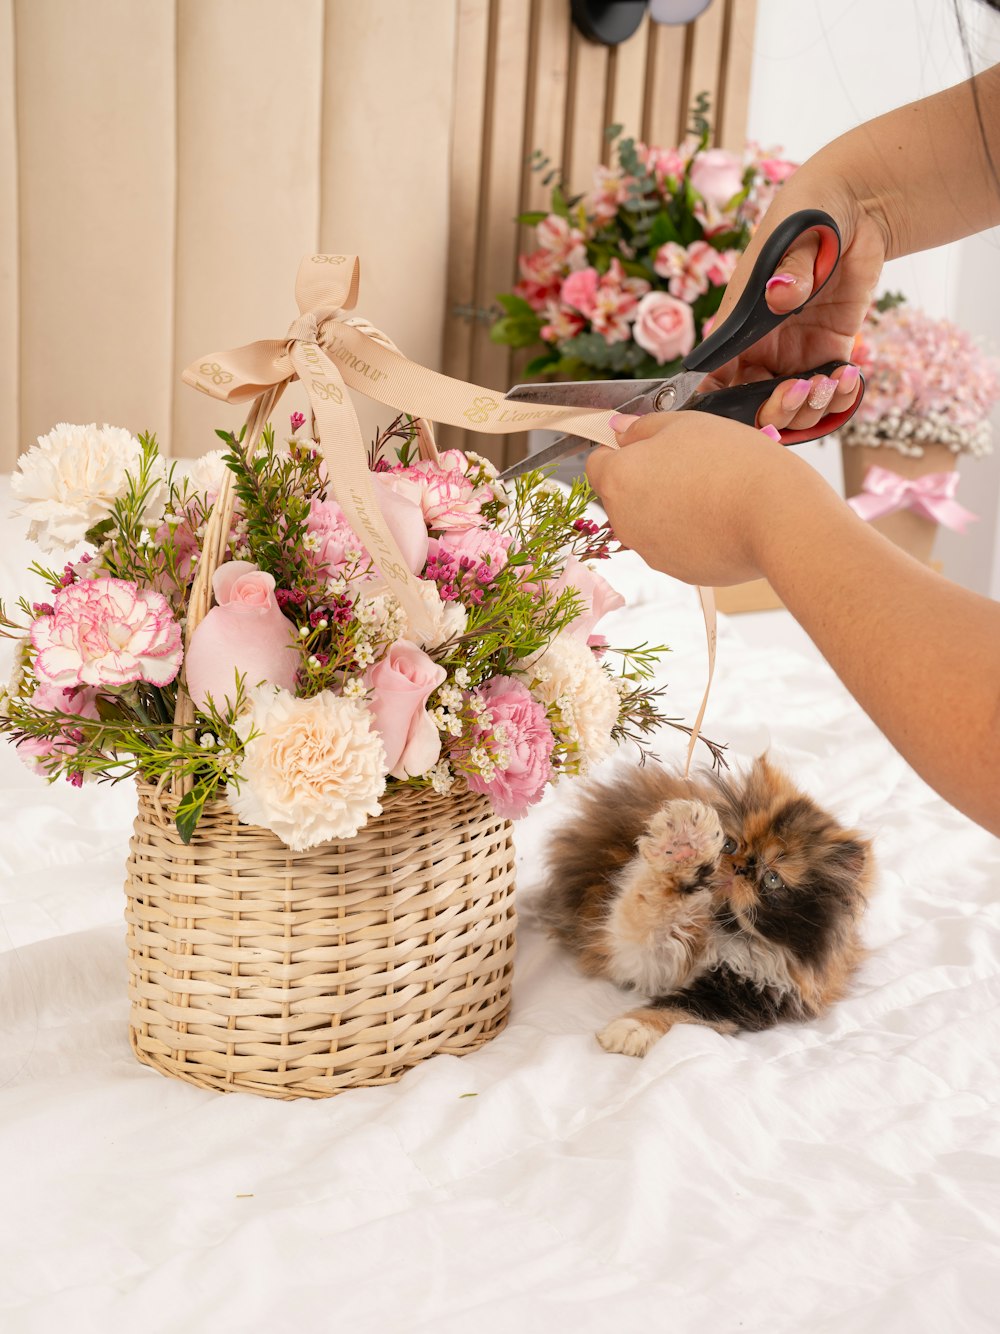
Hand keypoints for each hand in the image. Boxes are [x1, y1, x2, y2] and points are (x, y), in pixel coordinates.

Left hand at [585, 411, 821, 586]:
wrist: (775, 516)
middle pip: (622, 495)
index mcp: (617, 479)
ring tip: (710, 492)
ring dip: (667, 507)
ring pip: (648, 522)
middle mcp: (623, 520)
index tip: (652, 446)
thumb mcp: (685, 424)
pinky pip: (673, 545)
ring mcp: (648, 550)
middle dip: (645, 480)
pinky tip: (719, 519)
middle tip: (690, 465)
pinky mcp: (676, 571)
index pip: (597, 462)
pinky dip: (689, 533)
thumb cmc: (731, 461)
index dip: (622, 450)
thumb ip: (643, 427)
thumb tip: (618, 431)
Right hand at [701, 164, 888, 434]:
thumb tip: (780, 295)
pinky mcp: (830, 351)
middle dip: (774, 412)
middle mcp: (762, 347)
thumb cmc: (809, 213)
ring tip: (830, 381)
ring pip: (792, 408)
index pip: (714, 378)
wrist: (856, 204)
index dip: (719, 407)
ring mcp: (796, 353)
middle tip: (799, 390)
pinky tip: (851, 378)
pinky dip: (840, 399)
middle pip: (753, 404)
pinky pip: (830, 393)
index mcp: (738, 325)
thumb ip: (789, 270)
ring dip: (809, 410)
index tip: (739, 414)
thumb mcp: (795, 236)